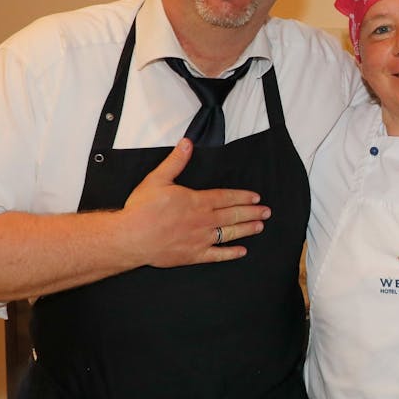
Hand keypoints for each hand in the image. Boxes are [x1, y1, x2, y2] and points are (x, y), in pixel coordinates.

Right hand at [120, 140, 269, 266]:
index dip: (243, 197)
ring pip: (230, 233)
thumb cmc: (142, 209)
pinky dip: (231, 253)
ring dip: (247, 229)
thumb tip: (186, 143)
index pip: (227, 197)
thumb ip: (176, 161)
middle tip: (266, 212)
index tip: (256, 197)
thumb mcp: (158, 179)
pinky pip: (217, 255)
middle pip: (234, 215)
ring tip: (260, 226)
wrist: (131, 237)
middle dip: (252, 212)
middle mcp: (204, 220)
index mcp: (197, 201)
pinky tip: (242, 251)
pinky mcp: (194, 255)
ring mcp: (200, 239)